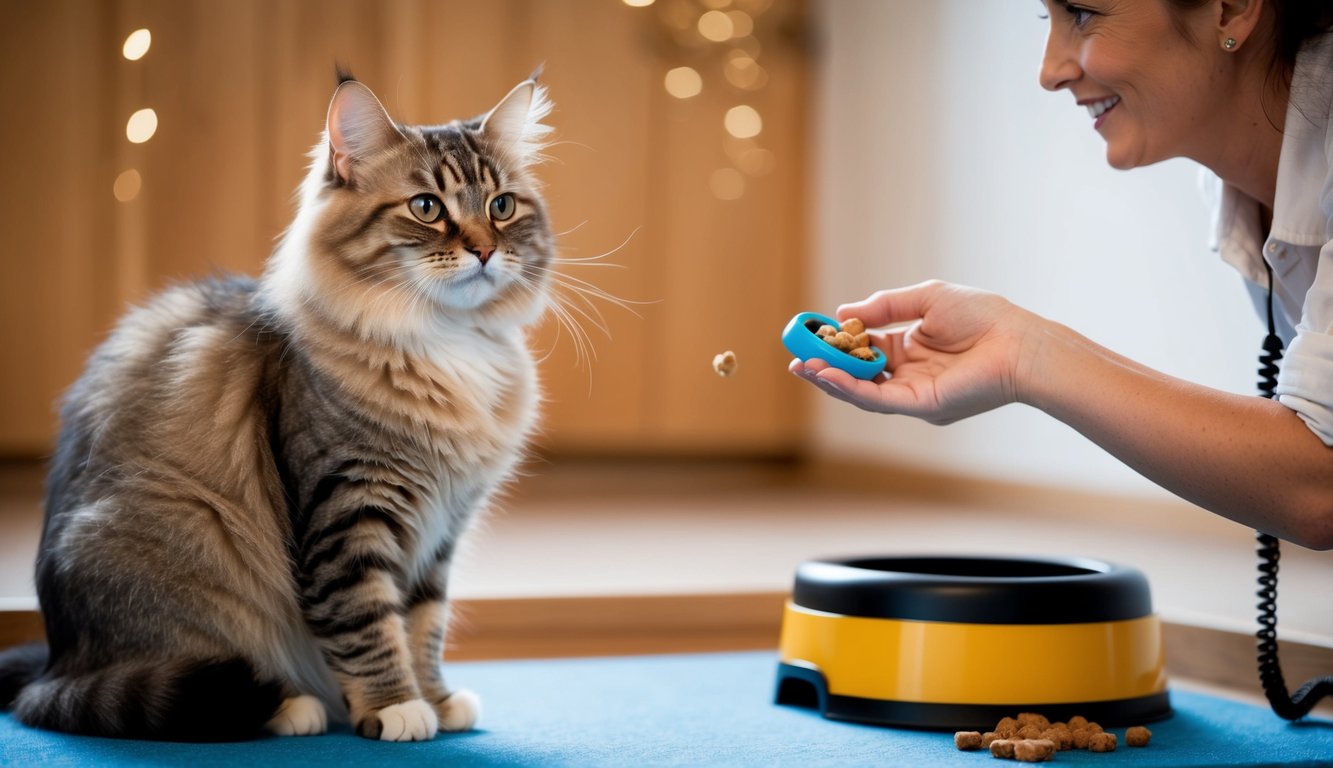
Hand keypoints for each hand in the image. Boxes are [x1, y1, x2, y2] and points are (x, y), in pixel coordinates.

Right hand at [789, 280, 1040, 423]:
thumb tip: (844, 313)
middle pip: (858, 374)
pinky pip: (877, 399)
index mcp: (912, 349)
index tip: (812, 334)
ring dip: (830, 379)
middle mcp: (910, 374)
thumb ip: (883, 307)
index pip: (866, 349)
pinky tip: (827, 373)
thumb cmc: (983, 316)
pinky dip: (850, 387)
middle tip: (795, 356)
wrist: (1018, 341)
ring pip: (862, 391)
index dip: (838, 343)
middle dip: (824, 366)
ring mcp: (914, 392)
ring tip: (802, 365)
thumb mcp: (924, 299)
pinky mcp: (921, 405)